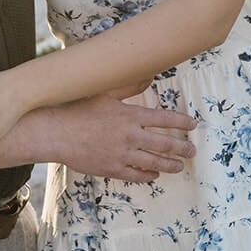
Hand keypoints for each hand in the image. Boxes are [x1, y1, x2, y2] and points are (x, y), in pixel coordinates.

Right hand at [49, 94, 197, 181]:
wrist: (57, 133)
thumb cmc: (78, 109)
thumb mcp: (105, 92)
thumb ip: (129, 86)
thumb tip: (149, 75)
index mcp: (130, 115)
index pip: (164, 119)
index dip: (182, 123)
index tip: (193, 125)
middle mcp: (130, 136)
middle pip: (165, 144)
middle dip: (182, 148)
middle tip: (192, 151)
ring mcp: (122, 155)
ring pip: (154, 163)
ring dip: (170, 165)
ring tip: (179, 166)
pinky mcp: (112, 169)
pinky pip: (136, 176)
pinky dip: (148, 176)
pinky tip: (154, 175)